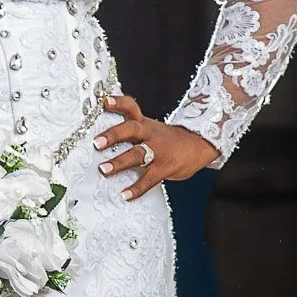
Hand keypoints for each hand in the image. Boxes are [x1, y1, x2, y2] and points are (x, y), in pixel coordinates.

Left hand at [93, 93, 218, 199]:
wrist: (200, 145)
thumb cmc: (168, 139)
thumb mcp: (151, 128)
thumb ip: (131, 130)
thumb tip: (103, 137)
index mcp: (144, 123)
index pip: (131, 107)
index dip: (119, 104)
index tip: (106, 101)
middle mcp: (149, 134)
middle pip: (131, 129)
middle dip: (113, 135)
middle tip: (97, 142)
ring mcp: (158, 150)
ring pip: (137, 154)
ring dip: (119, 162)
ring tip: (104, 169)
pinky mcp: (165, 167)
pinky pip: (149, 178)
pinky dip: (137, 188)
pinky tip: (126, 195)